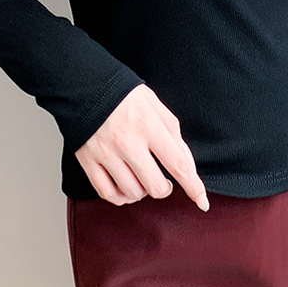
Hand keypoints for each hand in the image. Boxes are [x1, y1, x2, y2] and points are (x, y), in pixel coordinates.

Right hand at [75, 83, 209, 210]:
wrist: (86, 85)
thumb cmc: (125, 96)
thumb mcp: (155, 106)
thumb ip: (173, 134)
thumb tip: (186, 164)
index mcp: (148, 125)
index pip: (178, 164)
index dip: (194, 187)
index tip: (201, 201)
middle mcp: (128, 142)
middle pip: (155, 186)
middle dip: (165, 188)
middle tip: (163, 180)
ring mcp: (106, 154)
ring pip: (132, 193)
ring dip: (143, 191)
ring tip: (142, 177)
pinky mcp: (88, 161)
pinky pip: (108, 194)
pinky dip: (121, 197)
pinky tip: (126, 187)